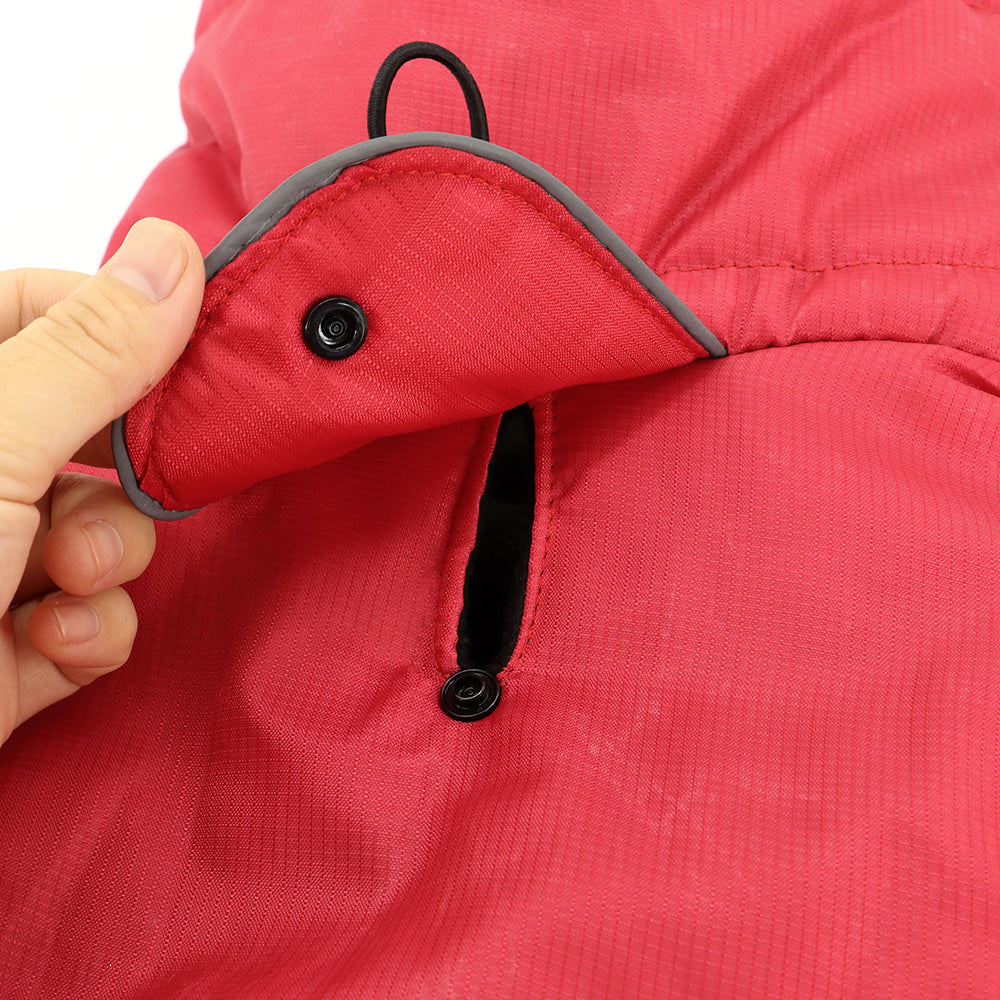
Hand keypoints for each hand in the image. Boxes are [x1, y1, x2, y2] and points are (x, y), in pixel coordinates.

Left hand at [0, 218, 204, 746]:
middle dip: (125, 473)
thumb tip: (171, 250)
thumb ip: (89, 350)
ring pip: (106, 526)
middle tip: (131, 487)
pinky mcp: (10, 639)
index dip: (126, 331)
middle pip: (95, 428)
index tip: (192, 363)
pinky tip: (49, 641)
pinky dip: (92, 627)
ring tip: (64, 586)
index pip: (46, 308)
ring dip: (109, 560)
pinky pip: (96, 610)